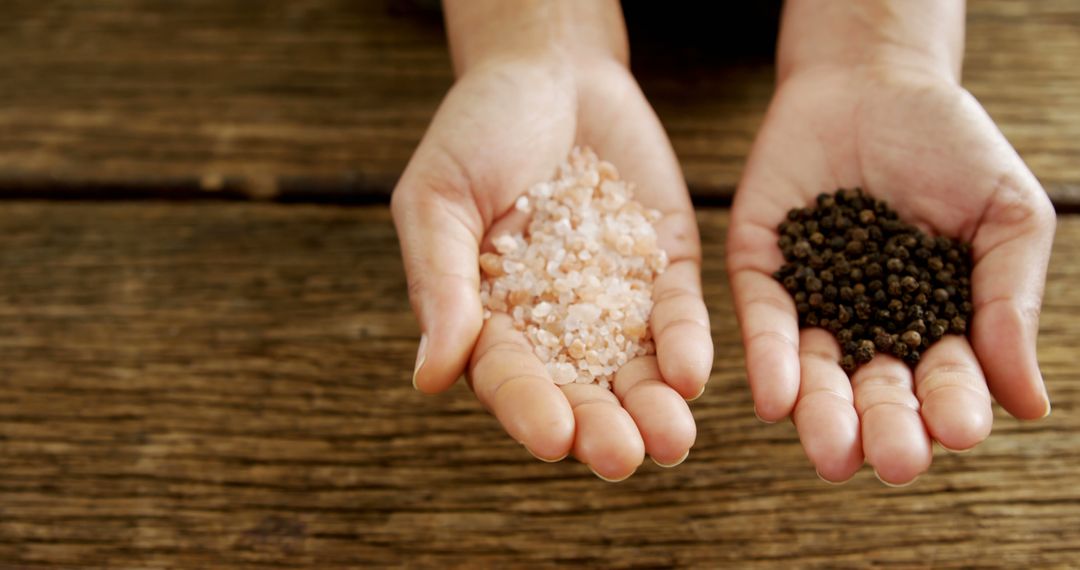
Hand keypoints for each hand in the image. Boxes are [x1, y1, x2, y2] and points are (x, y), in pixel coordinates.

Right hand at [392, 55, 711, 479]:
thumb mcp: (439, 198)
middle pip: (578, 389)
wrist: (549, 70)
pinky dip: (685, 344)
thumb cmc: (475, 130)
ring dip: (653, 407)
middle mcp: (554, 323)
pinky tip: (692, 374)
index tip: (552, 438)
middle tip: (621, 458)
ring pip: (635, 368)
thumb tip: (428, 377)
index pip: (508, 376)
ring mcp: (613, 298)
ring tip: (672, 441)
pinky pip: (676, 314)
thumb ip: (439, 284)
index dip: (528, 408)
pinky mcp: (662, 267)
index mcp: (489, 318)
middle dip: (600, 427)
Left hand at [727, 66, 1055, 484]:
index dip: (952, 404)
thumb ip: (1009, 300)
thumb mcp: (1004, 217)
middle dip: (884, 427)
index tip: (960, 429)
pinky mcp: (760, 272)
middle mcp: (868, 327)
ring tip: (831, 451)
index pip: (944, 378)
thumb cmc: (951, 149)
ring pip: (814, 372)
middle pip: (875, 390)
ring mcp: (811, 303)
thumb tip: (1029, 403)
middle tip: (891, 462)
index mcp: (933, 325)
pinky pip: (763, 322)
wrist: (875, 81)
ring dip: (822, 413)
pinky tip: (775, 397)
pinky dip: (770, 359)